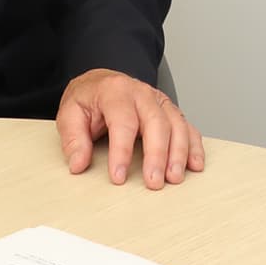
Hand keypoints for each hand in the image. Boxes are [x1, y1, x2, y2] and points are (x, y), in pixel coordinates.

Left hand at [55, 68, 204, 188]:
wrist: (102, 82)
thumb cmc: (89, 99)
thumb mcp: (70, 113)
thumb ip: (73, 138)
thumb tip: (78, 163)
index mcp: (115, 91)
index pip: (122, 122)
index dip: (121, 151)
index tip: (118, 176)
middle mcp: (142, 93)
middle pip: (156, 122)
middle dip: (157, 154)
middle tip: (154, 182)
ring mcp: (159, 101)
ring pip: (176, 124)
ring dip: (179, 153)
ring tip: (174, 178)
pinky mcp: (170, 111)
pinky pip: (187, 126)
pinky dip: (194, 146)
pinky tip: (194, 165)